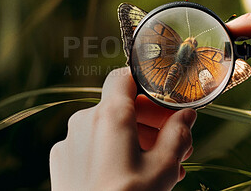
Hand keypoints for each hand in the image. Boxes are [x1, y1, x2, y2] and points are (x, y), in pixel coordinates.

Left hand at [49, 67, 196, 189]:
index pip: (125, 77)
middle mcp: (83, 121)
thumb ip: (178, 135)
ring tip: (157, 164)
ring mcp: (69, 141)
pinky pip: (92, 144)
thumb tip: (188, 115)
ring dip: (134, 138)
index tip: (164, 104)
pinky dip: (112, 150)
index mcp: (109, 116)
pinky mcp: (62, 160)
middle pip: (120, 106)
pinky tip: (131, 173)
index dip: (147, 85)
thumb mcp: (163, 168)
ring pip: (108, 127)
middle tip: (172, 141)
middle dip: (150, 120)